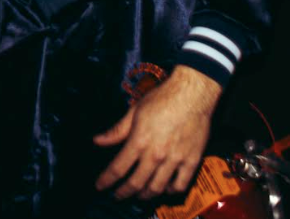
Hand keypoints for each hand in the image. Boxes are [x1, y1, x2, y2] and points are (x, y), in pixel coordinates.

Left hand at [94, 65, 221, 197]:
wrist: (192, 95)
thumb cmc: (161, 99)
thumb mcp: (134, 112)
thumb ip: (117, 130)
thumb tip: (97, 141)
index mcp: (139, 141)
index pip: (118, 168)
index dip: (106, 180)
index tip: (100, 186)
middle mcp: (156, 155)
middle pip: (136, 183)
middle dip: (124, 192)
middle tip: (118, 195)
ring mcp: (175, 160)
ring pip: (157, 188)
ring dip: (145, 195)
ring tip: (138, 195)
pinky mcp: (192, 161)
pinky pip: (180, 185)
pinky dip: (171, 191)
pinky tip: (165, 189)